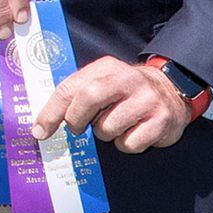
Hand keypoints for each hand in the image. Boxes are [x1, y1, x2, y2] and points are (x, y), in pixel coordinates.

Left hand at [31, 57, 190, 153]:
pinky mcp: (160, 121)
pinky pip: (129, 144)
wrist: (172, 90)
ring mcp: (146, 100)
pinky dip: (126, 144)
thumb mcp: (102, 82)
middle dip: (76, 120)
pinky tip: (134, 132)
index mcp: (107, 68)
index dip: (51, 112)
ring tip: (117, 125)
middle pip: (88, 99)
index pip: (71, 87)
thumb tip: (43, 124)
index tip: (40, 132)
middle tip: (78, 128)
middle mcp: (128, 80)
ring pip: (108, 128)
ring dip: (106, 134)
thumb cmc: (126, 92)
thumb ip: (76, 95)